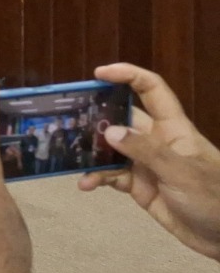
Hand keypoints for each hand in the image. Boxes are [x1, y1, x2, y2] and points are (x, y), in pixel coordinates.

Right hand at [78, 63, 219, 260]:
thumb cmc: (212, 198)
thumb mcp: (180, 172)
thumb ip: (145, 151)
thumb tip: (109, 131)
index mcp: (172, 128)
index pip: (151, 90)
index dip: (127, 75)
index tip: (99, 74)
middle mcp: (156, 141)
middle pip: (122, 117)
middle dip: (97, 115)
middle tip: (68, 119)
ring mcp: (146, 164)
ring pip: (112, 148)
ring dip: (92, 152)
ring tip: (71, 156)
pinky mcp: (140, 186)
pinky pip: (112, 175)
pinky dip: (97, 178)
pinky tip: (86, 185)